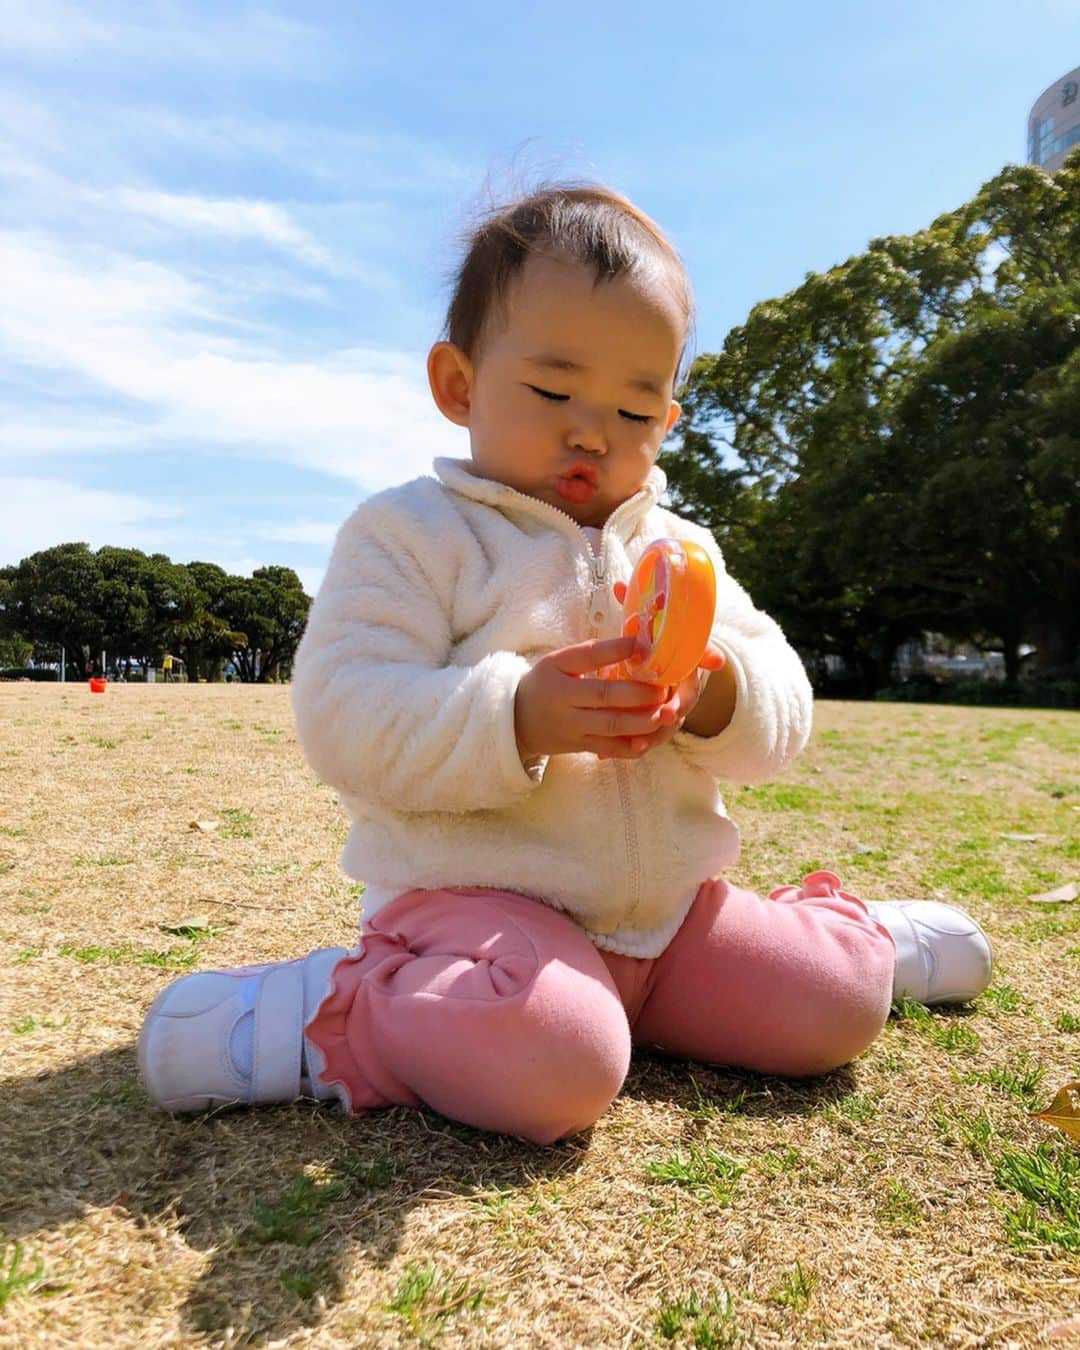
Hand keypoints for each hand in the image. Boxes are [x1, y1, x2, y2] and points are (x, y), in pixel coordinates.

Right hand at [514, 636, 679, 761]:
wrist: (518, 720)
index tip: (641, 644)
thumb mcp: (558, 662)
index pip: (588, 657)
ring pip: (610, 726)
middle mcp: (564, 700)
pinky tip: (646, 742)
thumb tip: (633, 644)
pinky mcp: (579, 746)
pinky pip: (607, 748)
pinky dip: (628, 748)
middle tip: (662, 689)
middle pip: (604, 696)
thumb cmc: (546, 684)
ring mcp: (572, 726)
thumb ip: (590, 654)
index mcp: (558, 671)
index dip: (615, 651)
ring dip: (640, 721)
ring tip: (663, 714)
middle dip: (637, 693)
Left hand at [611, 578, 726, 747]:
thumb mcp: (648, 627)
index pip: (702, 660)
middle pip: (685, 702)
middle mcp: (683, 686)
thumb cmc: (653, 646)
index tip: (702, 674)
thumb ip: (636, 608)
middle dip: (674, 711)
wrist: (662, 673)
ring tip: (636, 745)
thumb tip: (619, 584)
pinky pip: (649, 738)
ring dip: (653, 737)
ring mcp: (673, 707)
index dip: (704, 664)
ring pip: (667, 727)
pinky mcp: (657, 724)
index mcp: (685, 660)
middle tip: (664, 717)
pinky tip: (608, 754)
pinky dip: (634, 747)